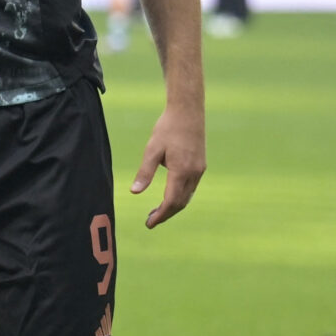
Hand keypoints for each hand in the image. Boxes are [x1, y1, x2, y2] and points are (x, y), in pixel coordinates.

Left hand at [131, 100, 204, 227]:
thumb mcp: (152, 150)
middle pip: (181, 202)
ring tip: (156, 211)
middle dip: (166, 214)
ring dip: (173, 206)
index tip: (149, 224)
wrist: (188, 111)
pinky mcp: (200, 165)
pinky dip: (180, 196)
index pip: (171, 201)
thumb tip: (134, 192)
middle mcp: (194, 173)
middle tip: (150, 221)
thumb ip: (144, 172)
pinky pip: (191, 187)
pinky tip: (169, 196)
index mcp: (181, 171)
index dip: (161, 215)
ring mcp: (199, 170)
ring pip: (187, 196)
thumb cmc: (167, 128)